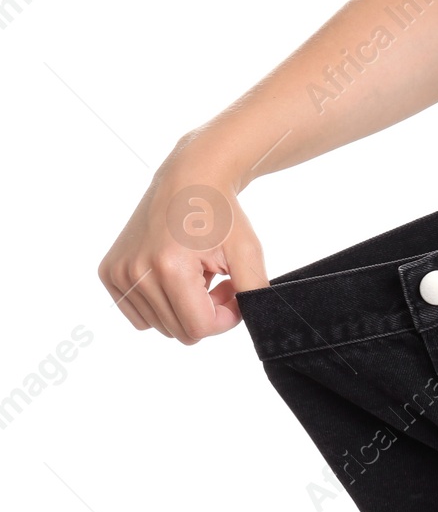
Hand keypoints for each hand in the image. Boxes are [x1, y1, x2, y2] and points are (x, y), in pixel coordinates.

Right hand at [98, 147, 268, 344]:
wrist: (189, 180)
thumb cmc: (220, 212)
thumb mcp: (248, 251)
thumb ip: (252, 292)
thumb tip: (254, 321)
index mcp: (169, 267)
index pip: (200, 328)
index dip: (226, 318)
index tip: (233, 292)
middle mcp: (137, 272)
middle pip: (179, 332)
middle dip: (206, 312)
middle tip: (218, 281)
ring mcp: (118, 273)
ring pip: (159, 326)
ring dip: (184, 309)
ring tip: (198, 275)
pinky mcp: (109, 272)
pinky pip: (139, 315)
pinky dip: (161, 304)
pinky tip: (176, 276)